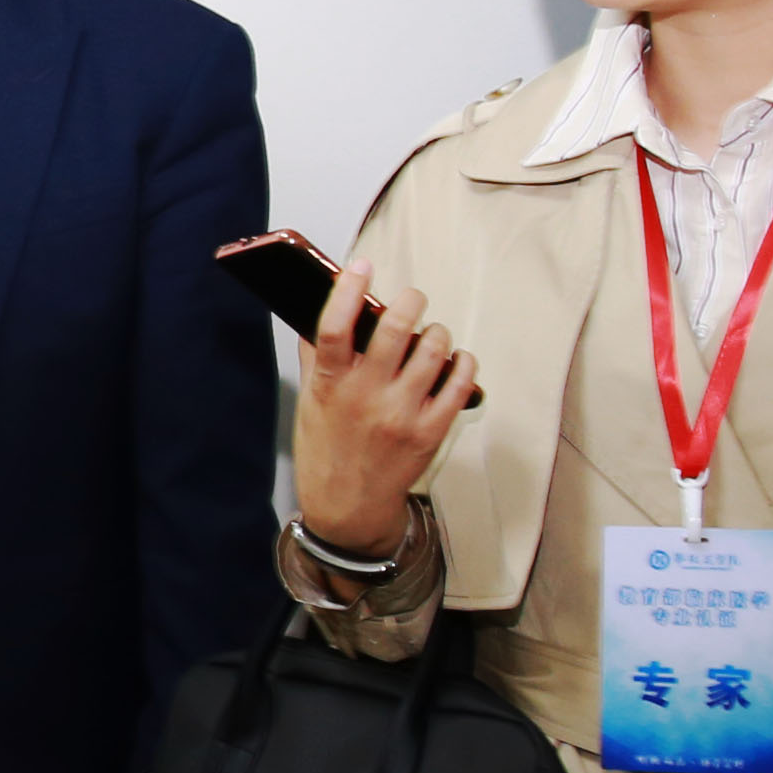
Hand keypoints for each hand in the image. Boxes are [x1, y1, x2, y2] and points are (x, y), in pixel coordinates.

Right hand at [288, 255, 475, 560]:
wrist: (347, 506)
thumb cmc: (326, 449)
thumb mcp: (310, 402)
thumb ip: (316, 358)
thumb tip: (321, 311)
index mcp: (330, 385)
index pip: (334, 326)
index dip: (348, 289)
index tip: (360, 266)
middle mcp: (365, 397)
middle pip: (393, 329)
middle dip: (409, 302)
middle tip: (411, 299)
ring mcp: (401, 414)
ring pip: (433, 349)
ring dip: (436, 331)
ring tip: (431, 334)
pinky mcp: (430, 431)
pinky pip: (459, 383)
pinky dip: (462, 362)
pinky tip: (455, 358)